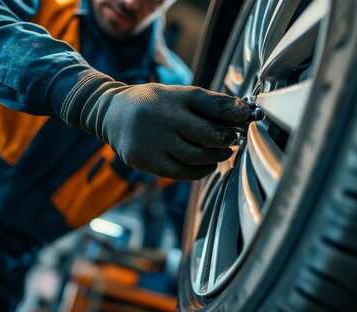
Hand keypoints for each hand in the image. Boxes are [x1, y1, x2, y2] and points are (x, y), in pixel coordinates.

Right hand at [70, 78, 249, 179]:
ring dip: (216, 157)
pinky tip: (207, 165)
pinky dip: (200, 170)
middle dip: (226, 139)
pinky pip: (181, 172)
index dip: (234, 113)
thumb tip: (242, 113)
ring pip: (196, 157)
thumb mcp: (177, 94)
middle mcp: (163, 118)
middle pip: (207, 135)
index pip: (212, 104)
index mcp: (174, 96)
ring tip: (223, 152)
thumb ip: (207, 104)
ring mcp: (153, 141)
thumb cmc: (153, 104)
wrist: (110, 113)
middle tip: (234, 140)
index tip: (246, 117)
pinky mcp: (146, 160)